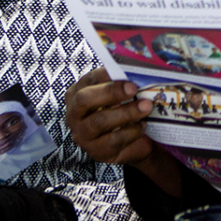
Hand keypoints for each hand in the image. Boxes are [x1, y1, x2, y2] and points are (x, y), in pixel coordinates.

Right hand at [65, 67, 183, 195]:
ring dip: (126, 112)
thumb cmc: (124, 110)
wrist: (133, 142)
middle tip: (133, 88)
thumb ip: (123, 83)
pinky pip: (113, 140)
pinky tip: (143, 125)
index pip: (88, 80)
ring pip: (99, 121)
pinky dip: (131, 131)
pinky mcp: (96, 151)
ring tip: (146, 106)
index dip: (105, 74)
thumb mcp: (121, 95)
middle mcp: (74, 114)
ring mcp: (82, 134)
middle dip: (110, 92)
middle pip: (85, 99)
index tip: (124, 72)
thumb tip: (137, 70)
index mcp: (77, 93)